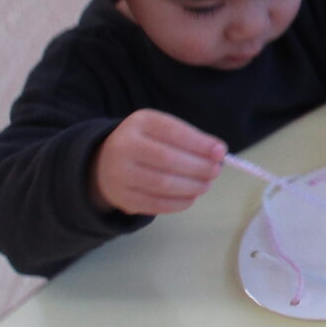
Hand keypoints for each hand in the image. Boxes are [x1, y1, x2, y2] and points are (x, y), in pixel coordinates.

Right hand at [92, 110, 227, 216]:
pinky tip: (191, 197)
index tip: (221, 152)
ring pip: (163, 184)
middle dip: (199, 167)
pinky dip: (179, 202)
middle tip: (216, 171)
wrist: (105, 163)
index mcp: (139, 122)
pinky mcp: (123, 198)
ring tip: (206, 184)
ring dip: (192, 186)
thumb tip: (218, 153)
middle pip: (168, 159)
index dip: (200, 143)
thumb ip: (190, 139)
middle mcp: (124, 145)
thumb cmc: (146, 144)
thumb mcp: (162, 131)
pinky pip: (156, 204)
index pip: (173, 132)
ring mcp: (119, 173)